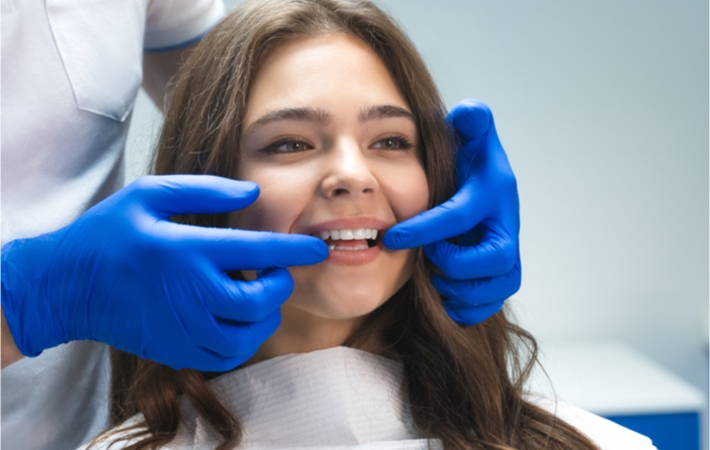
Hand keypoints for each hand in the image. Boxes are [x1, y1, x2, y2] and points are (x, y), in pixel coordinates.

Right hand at [1, 175, 327, 370]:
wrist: (66, 286)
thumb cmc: (108, 233)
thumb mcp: (148, 194)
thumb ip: (204, 190)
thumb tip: (252, 193)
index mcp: (187, 250)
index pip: (257, 252)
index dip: (294, 249)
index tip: (318, 247)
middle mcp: (190, 294)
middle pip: (259, 301)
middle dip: (282, 285)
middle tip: (280, 272)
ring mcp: (183, 327)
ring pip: (248, 334)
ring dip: (267, 315)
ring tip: (262, 296)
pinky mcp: (176, 350)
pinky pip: (228, 356)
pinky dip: (247, 339)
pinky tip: (241, 320)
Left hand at [383, 100, 520, 324]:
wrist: (484, 194)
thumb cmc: (469, 166)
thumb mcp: (472, 138)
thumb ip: (471, 122)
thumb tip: (468, 112)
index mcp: (495, 194)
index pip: (460, 216)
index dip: (425, 230)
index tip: (392, 238)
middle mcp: (507, 227)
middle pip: (494, 260)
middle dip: (453, 264)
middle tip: (426, 259)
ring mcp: (508, 256)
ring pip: (496, 288)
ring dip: (458, 289)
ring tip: (432, 278)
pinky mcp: (501, 278)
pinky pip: (490, 305)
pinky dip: (465, 308)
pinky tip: (442, 297)